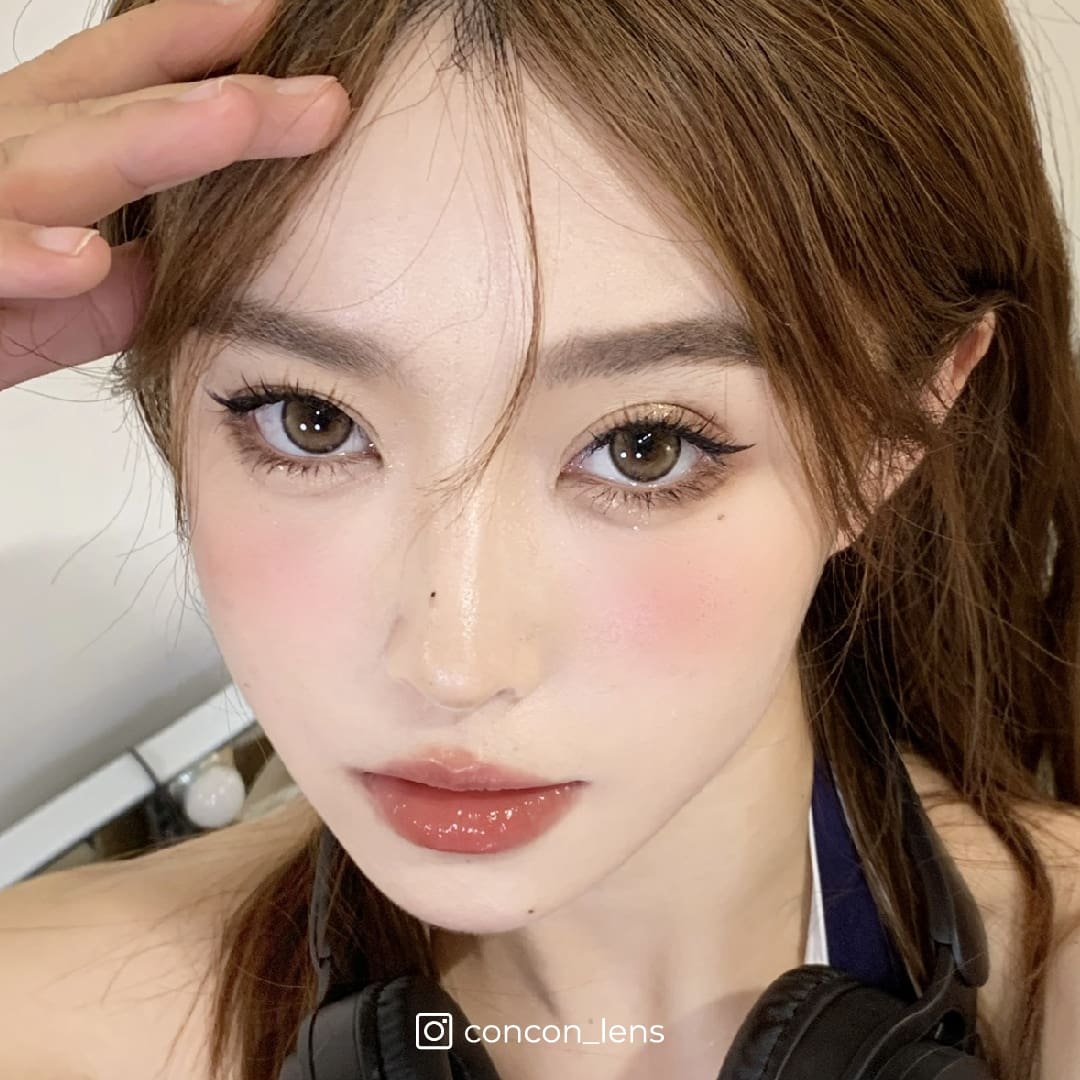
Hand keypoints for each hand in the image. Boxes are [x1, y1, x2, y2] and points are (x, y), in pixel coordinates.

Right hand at [0, 0, 348, 388]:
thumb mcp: (77, 281)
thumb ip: (147, 261)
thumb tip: (226, 252)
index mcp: (43, 143)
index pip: (129, 77)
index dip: (203, 42)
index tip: (285, 20)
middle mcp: (3, 152)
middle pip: (124, 110)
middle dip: (226, 98)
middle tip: (326, 97)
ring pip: (58, 160)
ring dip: (148, 140)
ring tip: (235, 118)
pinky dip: (24, 257)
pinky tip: (82, 256)